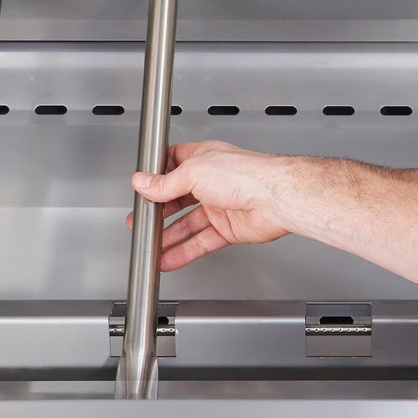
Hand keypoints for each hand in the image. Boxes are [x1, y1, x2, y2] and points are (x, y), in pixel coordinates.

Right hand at [126, 141, 289, 270]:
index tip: (142, 187)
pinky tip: (170, 257)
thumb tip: (143, 183)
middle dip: (158, 211)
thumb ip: (165, 183)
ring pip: (188, 224)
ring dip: (169, 236)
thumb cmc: (246, 175)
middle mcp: (212, 181)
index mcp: (204, 159)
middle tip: (141, 221)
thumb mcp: (193, 173)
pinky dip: (184, 251)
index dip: (157, 176)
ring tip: (151, 246)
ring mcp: (220, 205)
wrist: (275, 199)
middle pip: (178, 198)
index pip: (173, 164)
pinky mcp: (228, 228)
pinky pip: (201, 242)